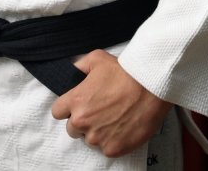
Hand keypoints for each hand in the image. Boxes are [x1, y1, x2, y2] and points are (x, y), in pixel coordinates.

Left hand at [51, 49, 171, 157]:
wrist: (149, 87)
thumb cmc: (123, 72)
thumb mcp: (97, 58)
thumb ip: (79, 65)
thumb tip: (72, 69)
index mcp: (76, 101)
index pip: (57, 112)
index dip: (66, 108)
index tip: (77, 106)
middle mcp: (82, 121)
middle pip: (72, 129)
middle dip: (81, 121)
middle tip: (97, 111)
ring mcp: (97, 138)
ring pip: (89, 140)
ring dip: (96, 132)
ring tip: (112, 118)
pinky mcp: (112, 149)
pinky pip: (105, 149)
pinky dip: (111, 140)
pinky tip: (121, 127)